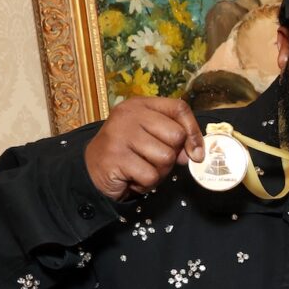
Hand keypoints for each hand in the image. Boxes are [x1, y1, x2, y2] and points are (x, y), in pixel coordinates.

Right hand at [83, 96, 203, 201]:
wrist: (92, 170)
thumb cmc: (129, 153)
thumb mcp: (152, 137)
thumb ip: (174, 139)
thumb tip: (196, 153)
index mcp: (141, 105)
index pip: (179, 108)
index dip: (193, 131)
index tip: (196, 151)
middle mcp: (129, 115)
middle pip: (176, 135)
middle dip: (172, 155)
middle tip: (153, 159)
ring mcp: (120, 134)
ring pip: (165, 158)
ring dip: (159, 171)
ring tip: (141, 168)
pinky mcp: (115, 157)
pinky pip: (151, 176)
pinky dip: (146, 183)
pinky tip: (132, 177)